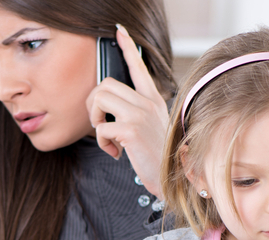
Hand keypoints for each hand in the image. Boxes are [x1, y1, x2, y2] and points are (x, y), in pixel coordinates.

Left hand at [87, 24, 168, 198]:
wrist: (175, 178)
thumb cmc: (160, 156)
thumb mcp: (152, 127)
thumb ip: (136, 112)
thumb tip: (108, 107)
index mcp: (153, 100)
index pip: (139, 67)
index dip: (128, 47)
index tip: (120, 31)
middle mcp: (147, 103)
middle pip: (105, 84)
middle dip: (93, 104)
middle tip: (100, 122)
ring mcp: (139, 115)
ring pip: (99, 98)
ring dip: (94, 119)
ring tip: (106, 135)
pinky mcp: (131, 130)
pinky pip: (100, 128)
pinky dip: (102, 143)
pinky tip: (115, 153)